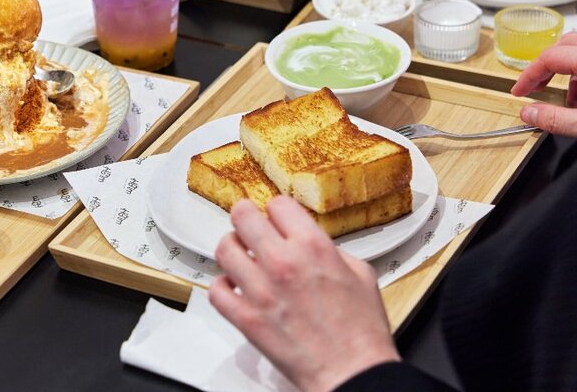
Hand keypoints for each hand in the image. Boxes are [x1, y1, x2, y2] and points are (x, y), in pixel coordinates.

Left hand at [209, 197, 399, 391]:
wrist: (353, 372)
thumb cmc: (360, 331)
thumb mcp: (359, 274)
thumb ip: (330, 250)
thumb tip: (310, 242)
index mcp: (313, 247)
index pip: (277, 204)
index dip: (277, 211)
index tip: (277, 218)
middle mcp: (282, 262)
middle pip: (242, 216)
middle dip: (246, 218)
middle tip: (250, 226)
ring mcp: (260, 290)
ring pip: (224, 249)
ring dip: (232, 249)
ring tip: (241, 255)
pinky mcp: (246, 318)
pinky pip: (216, 290)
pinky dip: (222, 286)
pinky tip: (235, 287)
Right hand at [510, 32, 576, 135]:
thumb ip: (556, 119)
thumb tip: (529, 114)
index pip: (549, 57)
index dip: (529, 75)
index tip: (519, 91)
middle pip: (563, 44)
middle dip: (545, 67)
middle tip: (536, 88)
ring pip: (576, 49)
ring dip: (566, 70)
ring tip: (567, 98)